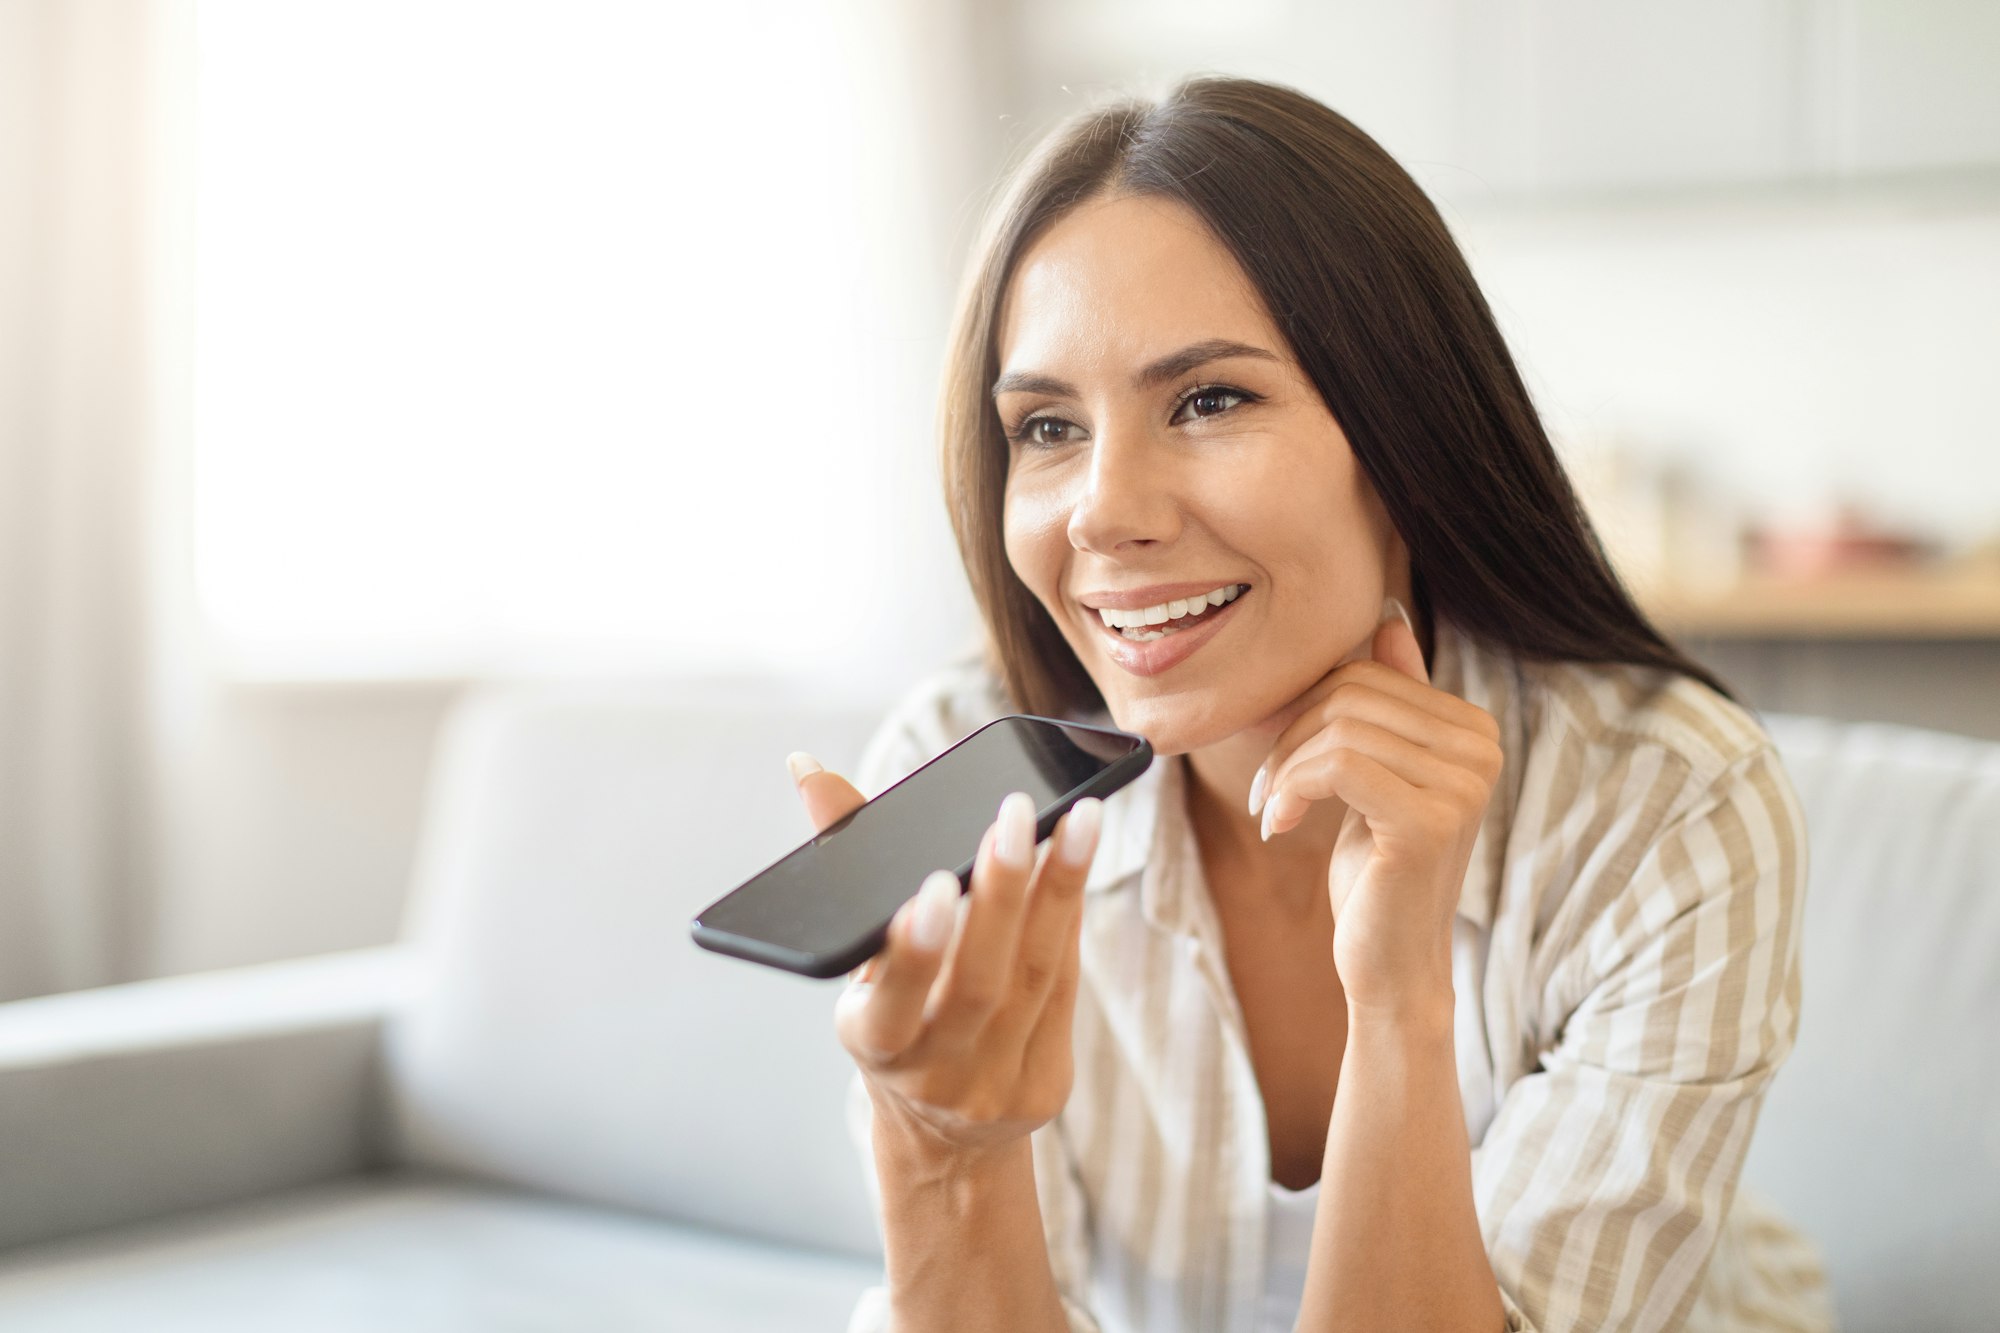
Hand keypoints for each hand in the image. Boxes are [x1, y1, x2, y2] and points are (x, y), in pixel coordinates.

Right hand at [786, 753, 1102, 1160]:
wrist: (940, 1134)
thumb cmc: (895, 1014)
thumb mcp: (858, 959)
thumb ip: (846, 862)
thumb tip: (808, 769)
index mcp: (872, 1045)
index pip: (890, 1004)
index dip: (911, 951)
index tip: (928, 888)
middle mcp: (932, 1076)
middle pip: (976, 984)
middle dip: (999, 894)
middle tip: (1014, 815)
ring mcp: (994, 1086)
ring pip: (1033, 979)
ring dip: (1058, 892)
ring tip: (1077, 818)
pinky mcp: (1046, 1084)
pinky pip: (1065, 990)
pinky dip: (1070, 920)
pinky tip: (1079, 861)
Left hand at [1250, 600, 1501, 1017]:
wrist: (1391, 967)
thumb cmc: (1377, 874)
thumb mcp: (1376, 777)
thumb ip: (1391, 701)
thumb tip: (1387, 614)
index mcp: (1474, 729)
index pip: (1366, 674)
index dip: (1306, 709)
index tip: (1281, 763)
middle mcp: (1482, 748)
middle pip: (1349, 693)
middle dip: (1291, 737)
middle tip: (1269, 792)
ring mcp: (1463, 783)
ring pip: (1338, 727)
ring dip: (1285, 769)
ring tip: (1274, 811)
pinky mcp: (1430, 819)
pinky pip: (1335, 765)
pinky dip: (1291, 789)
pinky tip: (1279, 826)